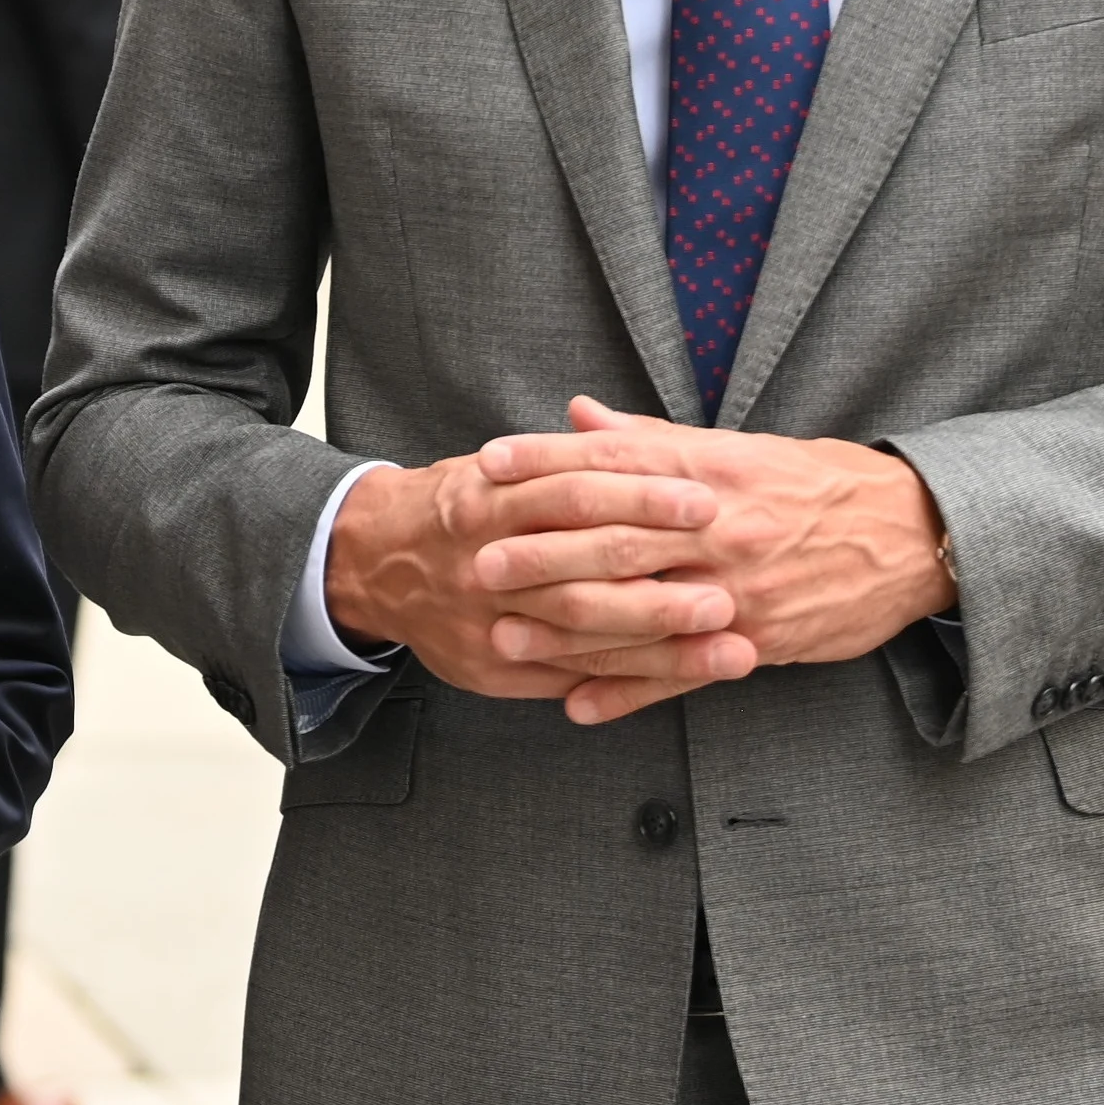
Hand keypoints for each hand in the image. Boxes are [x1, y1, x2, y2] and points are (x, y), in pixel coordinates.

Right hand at [325, 444, 744, 705]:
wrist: (373, 563)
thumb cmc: (458, 506)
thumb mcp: (498, 466)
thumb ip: (563, 451)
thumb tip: (617, 421)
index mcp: (489, 494)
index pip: (576, 488)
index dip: (643, 494)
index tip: (707, 498)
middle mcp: (484, 556)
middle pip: (582, 567)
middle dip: (661, 577)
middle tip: (730, 586)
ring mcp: (485, 619)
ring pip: (582, 632)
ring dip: (662, 643)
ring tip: (730, 646)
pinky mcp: (490, 667)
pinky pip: (567, 677)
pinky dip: (625, 683)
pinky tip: (682, 681)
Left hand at [474, 398, 955, 726]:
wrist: (913, 536)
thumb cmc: (819, 485)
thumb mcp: (742, 448)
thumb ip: (653, 439)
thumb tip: (579, 413)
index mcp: (714, 471)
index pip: (618, 460)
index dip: (550, 460)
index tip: (491, 462)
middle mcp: (722, 528)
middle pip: (618, 538)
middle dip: (543, 551)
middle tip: (478, 560)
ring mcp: (739, 590)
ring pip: (641, 612)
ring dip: (568, 629)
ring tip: (505, 636)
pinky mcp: (757, 642)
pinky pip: (682, 673)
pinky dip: (627, 692)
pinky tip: (575, 704)